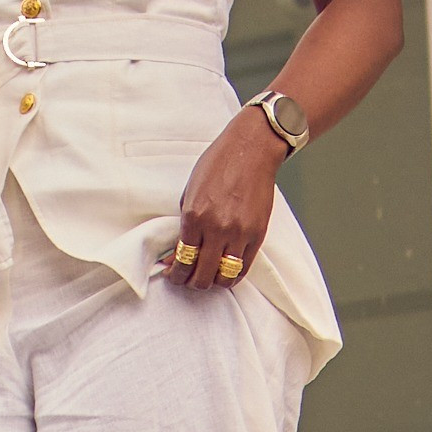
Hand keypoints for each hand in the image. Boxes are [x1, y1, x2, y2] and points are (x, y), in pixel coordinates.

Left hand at [156, 105, 288, 291]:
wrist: (251, 149)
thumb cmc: (218, 165)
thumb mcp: (190, 192)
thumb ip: (184, 225)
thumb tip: (176, 253)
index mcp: (195, 216)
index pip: (182, 260)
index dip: (175, 274)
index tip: (173, 274)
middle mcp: (217, 228)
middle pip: (202, 276)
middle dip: (192, 282)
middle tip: (188, 279)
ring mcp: (240, 233)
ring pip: (224, 277)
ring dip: (213, 281)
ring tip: (208, 275)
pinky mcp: (258, 233)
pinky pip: (244, 267)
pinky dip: (233, 274)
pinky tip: (225, 270)